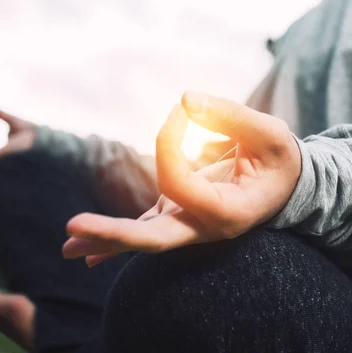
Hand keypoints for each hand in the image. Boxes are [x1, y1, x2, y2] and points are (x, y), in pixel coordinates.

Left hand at [63, 92, 300, 265]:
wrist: (284, 187)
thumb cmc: (280, 160)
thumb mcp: (271, 134)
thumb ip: (232, 115)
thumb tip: (184, 99)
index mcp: (231, 213)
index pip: (182, 185)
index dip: (169, 145)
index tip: (180, 111)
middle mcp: (206, 227)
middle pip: (157, 239)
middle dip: (115, 233)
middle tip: (73, 228)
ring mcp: (190, 224)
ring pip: (145, 238)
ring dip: (105, 240)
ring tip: (67, 248)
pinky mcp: (179, 214)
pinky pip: (146, 228)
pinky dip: (116, 237)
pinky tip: (84, 253)